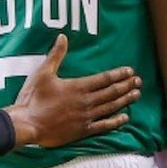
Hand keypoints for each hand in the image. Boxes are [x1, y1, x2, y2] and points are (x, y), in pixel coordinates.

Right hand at [4, 34, 141, 147]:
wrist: (28, 124)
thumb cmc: (33, 98)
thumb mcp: (43, 72)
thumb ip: (56, 55)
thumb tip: (62, 37)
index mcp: (78, 86)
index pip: (104, 78)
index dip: (118, 74)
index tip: (130, 71)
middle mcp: (86, 101)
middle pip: (111, 92)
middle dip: (126, 85)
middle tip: (139, 81)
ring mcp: (85, 117)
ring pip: (110, 107)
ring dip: (125, 100)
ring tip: (136, 95)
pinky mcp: (82, 130)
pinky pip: (103, 126)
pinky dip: (115, 121)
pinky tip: (125, 118)